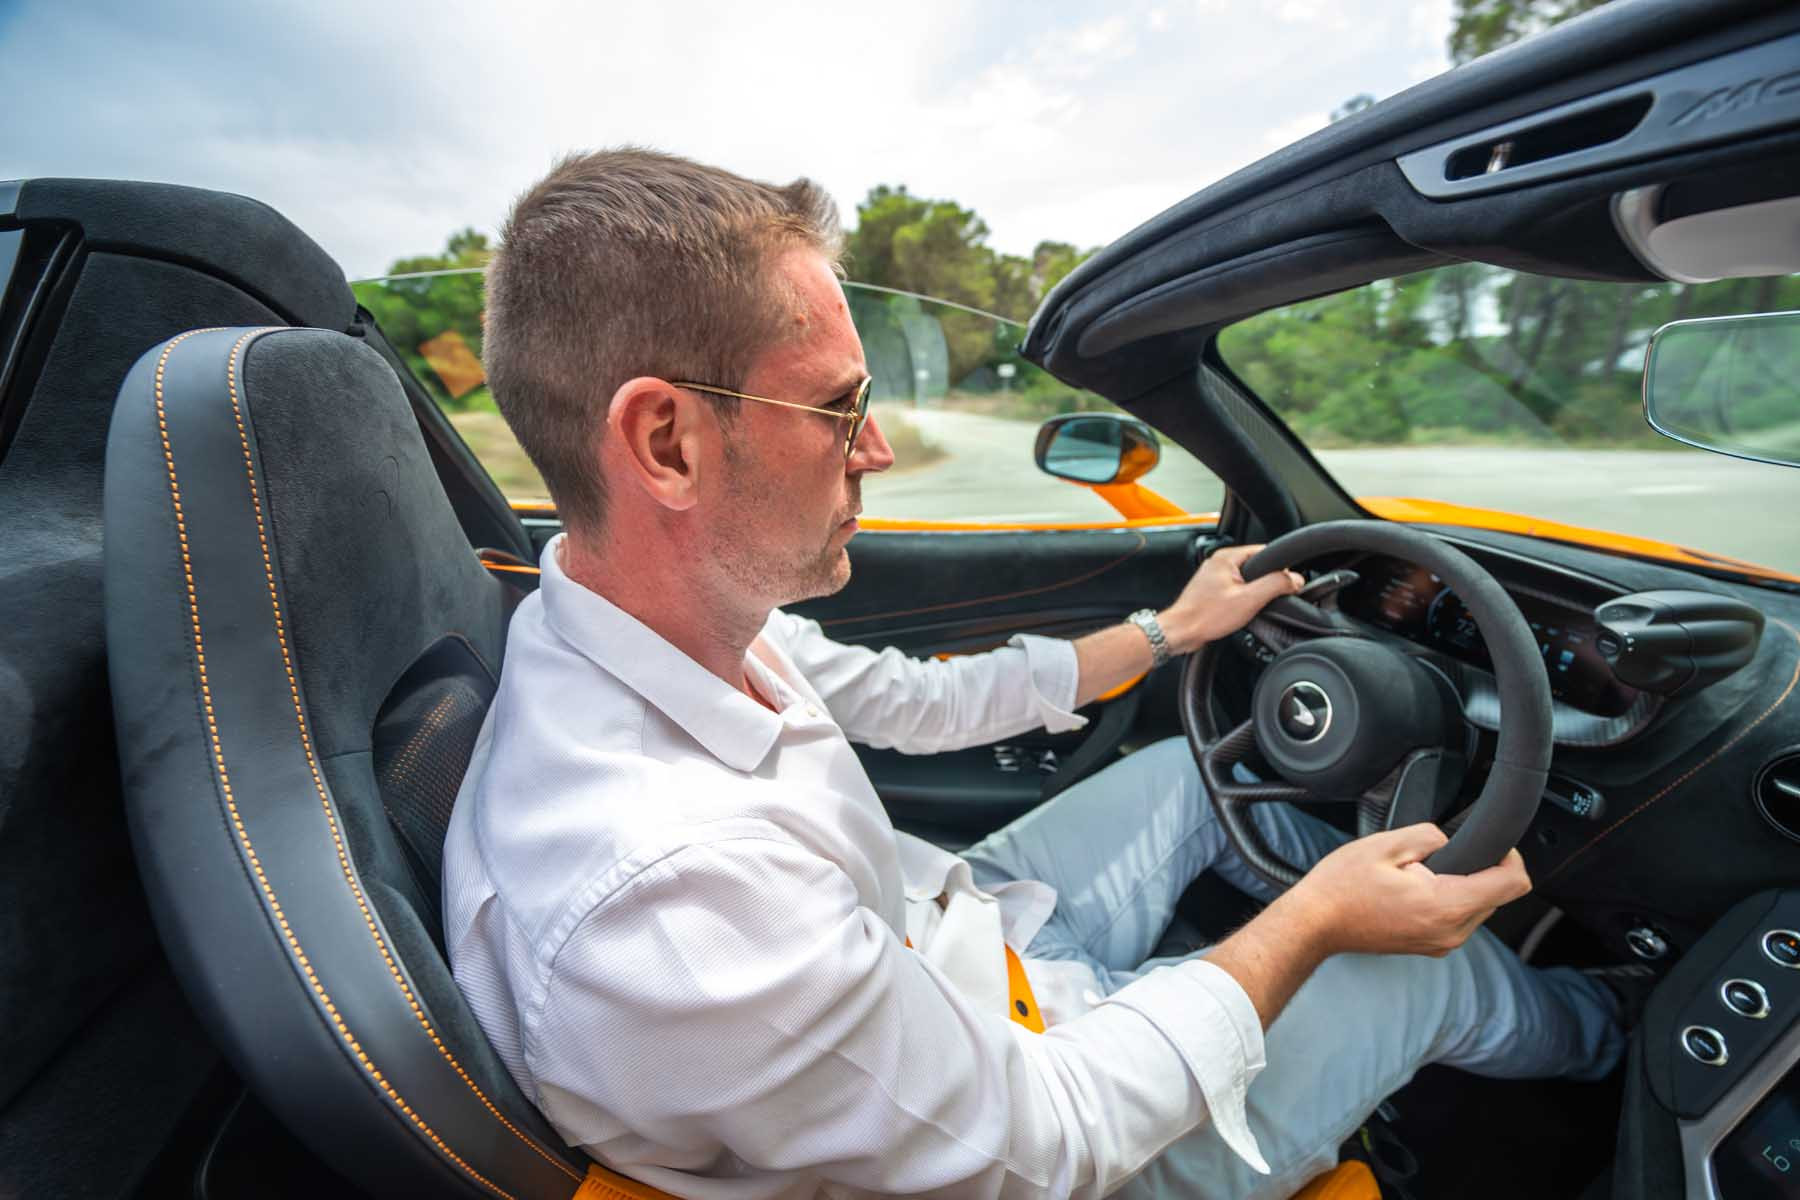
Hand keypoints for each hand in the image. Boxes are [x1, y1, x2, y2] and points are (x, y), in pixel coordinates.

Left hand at [1159, 543, 1303, 652]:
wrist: (1180, 632)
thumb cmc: (1205, 616)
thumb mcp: (1249, 600)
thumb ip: (1275, 585)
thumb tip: (1295, 579)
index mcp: (1227, 557)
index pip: (1265, 552)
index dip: (1280, 568)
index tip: (1287, 582)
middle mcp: (1218, 563)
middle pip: (1257, 567)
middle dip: (1266, 583)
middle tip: (1266, 599)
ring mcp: (1213, 577)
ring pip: (1246, 580)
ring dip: (1253, 593)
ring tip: (1249, 607)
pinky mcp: (1211, 591)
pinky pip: (1236, 590)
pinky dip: (1242, 600)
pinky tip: (1240, 612)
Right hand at [1274, 823, 1532, 958]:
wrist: (1315, 924)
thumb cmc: (1341, 888)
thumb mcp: (1386, 843)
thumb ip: (1430, 834)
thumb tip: (1449, 838)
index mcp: (1447, 905)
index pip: (1514, 883)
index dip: (1510, 855)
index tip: (1491, 844)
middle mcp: (1451, 932)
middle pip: (1498, 894)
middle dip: (1477, 868)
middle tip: (1434, 857)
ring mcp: (1441, 943)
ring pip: (1478, 906)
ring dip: (1461, 884)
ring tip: (1417, 874)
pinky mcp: (1431, 946)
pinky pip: (1457, 917)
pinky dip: (1447, 898)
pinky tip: (1413, 889)